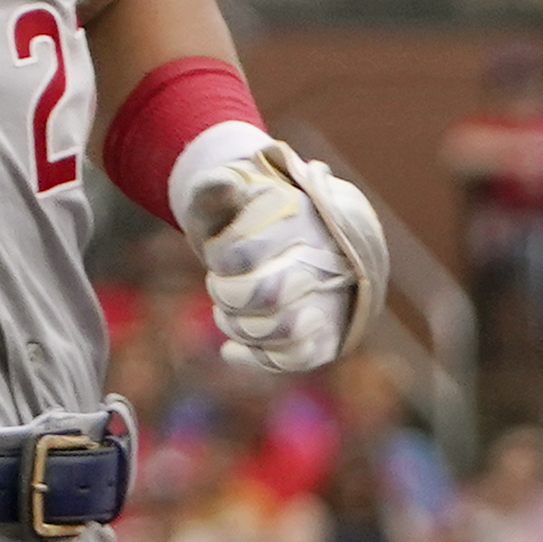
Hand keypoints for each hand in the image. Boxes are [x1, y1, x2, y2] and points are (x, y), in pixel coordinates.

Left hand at [170, 125, 391, 375]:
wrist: (296, 247)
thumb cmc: (247, 224)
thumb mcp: (226, 201)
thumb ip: (213, 189)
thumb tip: (221, 181)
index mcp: (298, 218)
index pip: (244, 253)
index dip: (221, 259)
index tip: (220, 253)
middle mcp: (323, 259)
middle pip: (266, 295)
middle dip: (228, 295)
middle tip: (221, 285)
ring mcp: (330, 300)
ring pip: (282, 330)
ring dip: (238, 326)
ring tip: (227, 313)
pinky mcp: (327, 338)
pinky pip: (293, 360)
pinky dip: (254, 357)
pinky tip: (232, 350)